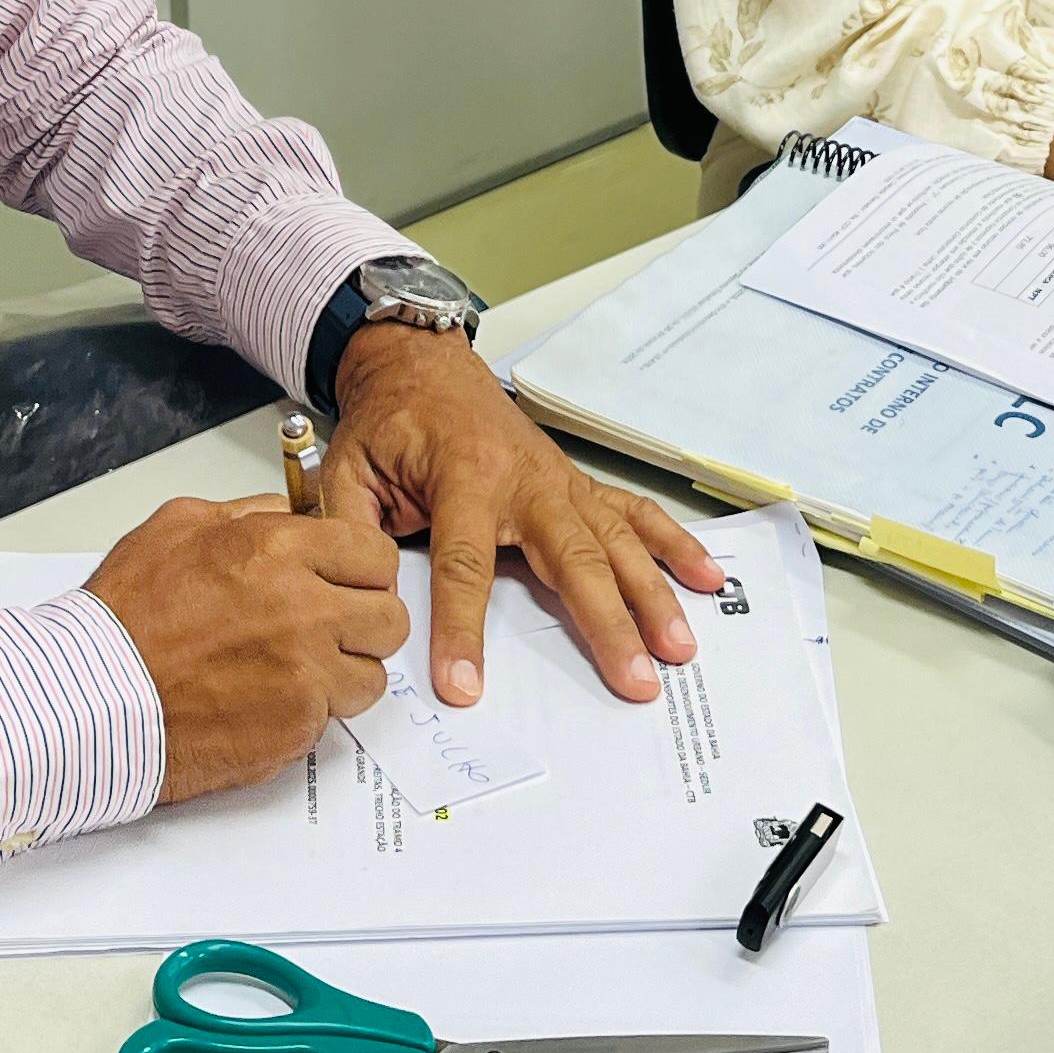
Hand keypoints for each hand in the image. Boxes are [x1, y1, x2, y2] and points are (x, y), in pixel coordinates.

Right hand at [87, 493, 409, 805]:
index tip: (349, 578)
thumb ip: (251, 514)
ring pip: (370, 674)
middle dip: (364, 620)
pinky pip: (332, 717)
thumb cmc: (125, 618)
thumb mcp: (179, 526)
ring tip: (293, 668)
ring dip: (342, 672)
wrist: (93, 696)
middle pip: (388, 616)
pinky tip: (264, 698)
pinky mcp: (297, 726)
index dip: (363, 568)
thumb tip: (292, 513)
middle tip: (331, 625)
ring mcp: (306, 674)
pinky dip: (308, 711)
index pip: (374, 553)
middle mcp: (304, 610)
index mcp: (279, 551)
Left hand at [323, 324, 721, 709]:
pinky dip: (673, 545)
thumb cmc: (390, 421)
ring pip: (615, 542)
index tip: (466, 687)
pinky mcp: (577, 486)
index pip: (463, 565)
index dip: (462, 629)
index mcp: (462, 477)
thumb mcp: (347, 467)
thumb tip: (361, 594)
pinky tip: (707, 578)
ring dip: (652, 594)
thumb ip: (350, 530)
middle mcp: (525, 480)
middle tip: (634, 679)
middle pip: (572, 560)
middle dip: (607, 623)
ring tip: (679, 645)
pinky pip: (633, 515)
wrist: (424, 365)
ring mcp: (560, 482)